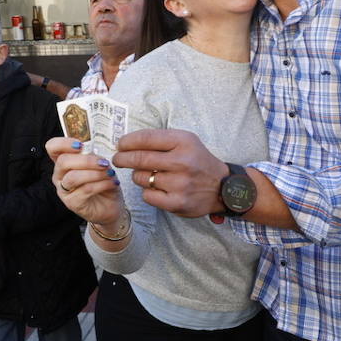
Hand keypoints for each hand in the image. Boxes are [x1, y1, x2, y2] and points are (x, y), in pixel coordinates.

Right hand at [47, 136, 124, 226]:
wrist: (110, 206)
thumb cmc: (103, 182)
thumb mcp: (100, 165)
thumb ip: (94, 156)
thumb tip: (93, 153)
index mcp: (64, 161)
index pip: (52, 147)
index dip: (63, 143)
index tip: (80, 145)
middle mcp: (59, 175)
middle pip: (63, 161)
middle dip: (86, 160)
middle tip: (103, 162)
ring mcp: (64, 190)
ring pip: (74, 177)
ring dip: (95, 173)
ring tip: (110, 174)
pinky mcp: (72, 203)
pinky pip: (86, 189)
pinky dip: (102, 184)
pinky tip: (111, 183)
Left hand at [111, 129, 226, 217]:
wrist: (222, 187)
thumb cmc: (197, 161)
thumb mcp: (186, 141)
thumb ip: (160, 140)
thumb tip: (127, 144)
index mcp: (184, 141)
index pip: (146, 138)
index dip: (128, 141)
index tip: (120, 144)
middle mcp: (182, 161)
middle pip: (139, 158)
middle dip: (122, 158)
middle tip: (117, 159)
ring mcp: (180, 184)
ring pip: (141, 178)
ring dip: (139, 176)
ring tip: (149, 175)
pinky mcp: (177, 202)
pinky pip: (147, 195)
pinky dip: (148, 192)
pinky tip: (158, 189)